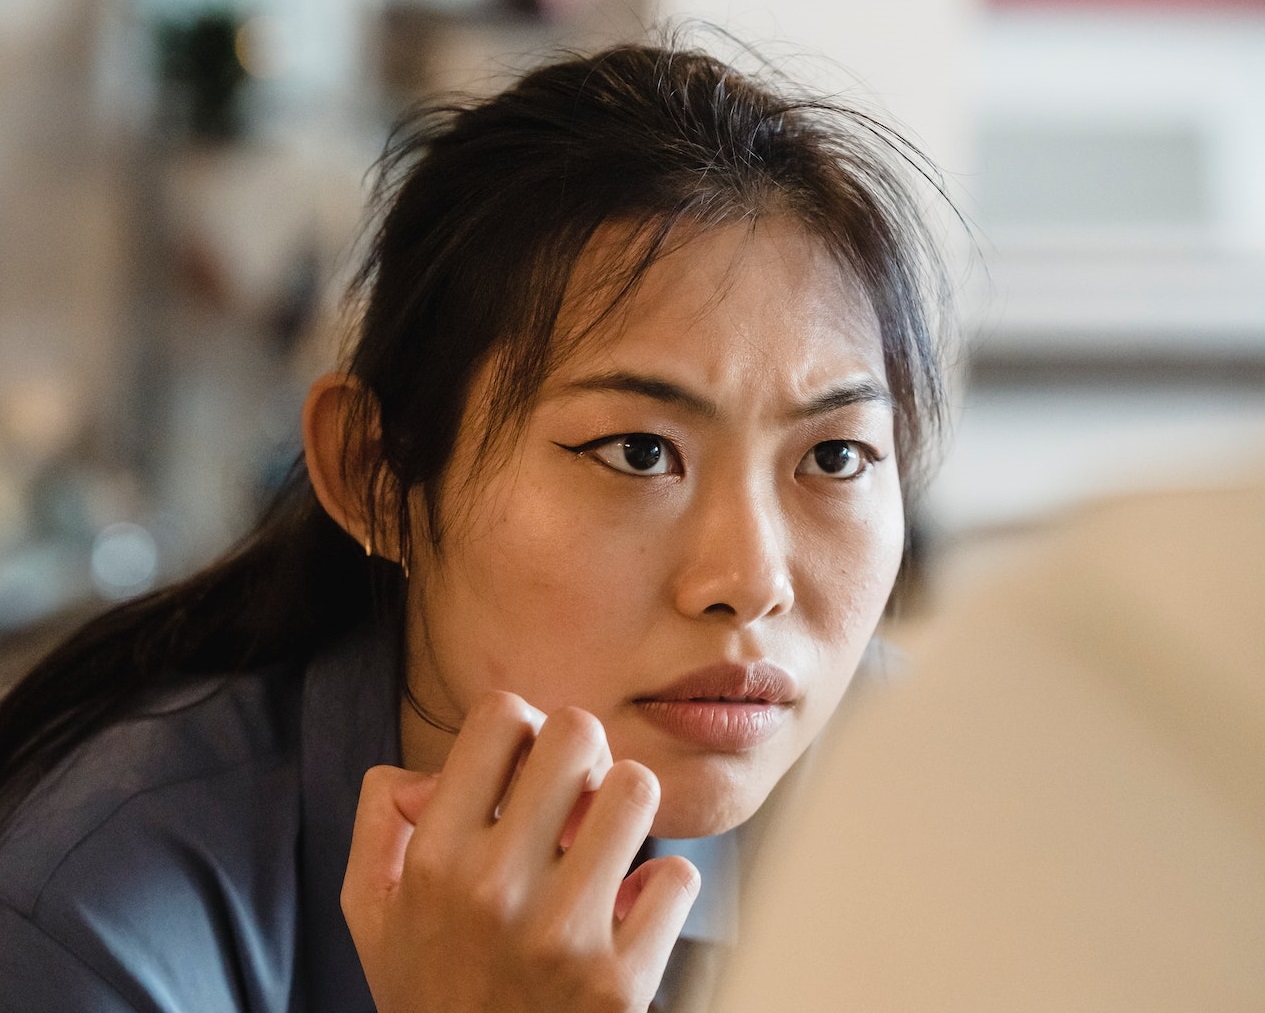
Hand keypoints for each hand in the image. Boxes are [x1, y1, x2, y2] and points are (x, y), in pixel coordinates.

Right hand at [341, 691, 700, 1012]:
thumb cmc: (427, 990)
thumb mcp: (370, 908)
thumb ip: (380, 818)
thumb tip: (427, 770)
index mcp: (434, 858)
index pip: (502, 717)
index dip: (523, 728)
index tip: (526, 768)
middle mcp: (496, 888)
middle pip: (579, 734)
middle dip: (583, 755)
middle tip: (575, 796)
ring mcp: (562, 936)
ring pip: (637, 790)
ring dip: (625, 811)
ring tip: (603, 846)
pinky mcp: (619, 984)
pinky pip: (676, 879)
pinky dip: (660, 890)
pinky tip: (629, 910)